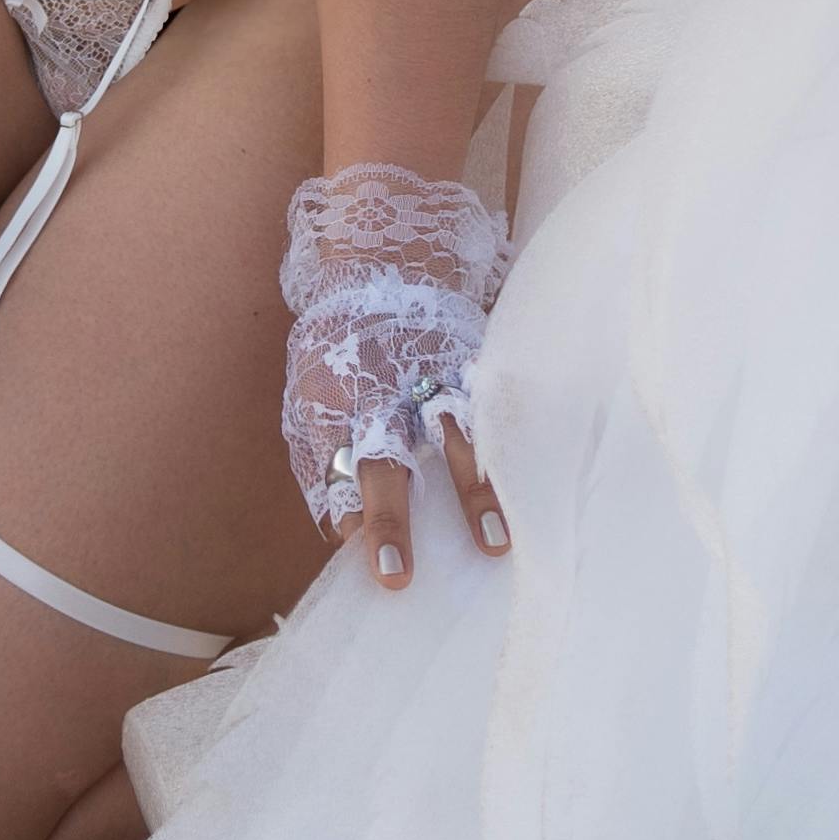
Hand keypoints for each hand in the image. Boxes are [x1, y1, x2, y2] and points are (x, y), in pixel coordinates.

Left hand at [280, 166, 513, 593]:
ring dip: (471, 495)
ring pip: (450, 443)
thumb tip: (335, 529)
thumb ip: (322, 459)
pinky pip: (489, 409)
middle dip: (389, 522)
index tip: (353, 554)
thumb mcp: (310, 394)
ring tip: (494, 544)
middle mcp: (380, 401)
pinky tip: (528, 485)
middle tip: (397, 576)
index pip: (332, 478)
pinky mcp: (466, 367)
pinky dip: (505, 448)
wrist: (379, 263)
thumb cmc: (344, 348)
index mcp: (334, 411)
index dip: (342, 516)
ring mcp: (427, 383)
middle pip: (382, 468)